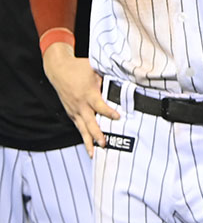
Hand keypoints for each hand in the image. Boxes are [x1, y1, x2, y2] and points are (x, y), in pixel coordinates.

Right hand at [42, 41, 117, 156]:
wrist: (58, 69)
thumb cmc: (79, 68)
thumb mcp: (96, 70)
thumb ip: (108, 79)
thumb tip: (124, 84)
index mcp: (88, 93)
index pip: (100, 105)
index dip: (109, 112)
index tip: (118, 117)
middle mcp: (80, 104)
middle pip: (89, 122)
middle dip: (97, 134)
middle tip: (105, 143)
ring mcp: (74, 110)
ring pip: (82, 128)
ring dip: (88, 141)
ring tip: (93, 153)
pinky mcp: (70, 112)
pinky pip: (78, 126)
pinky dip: (83, 136)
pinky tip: (88, 145)